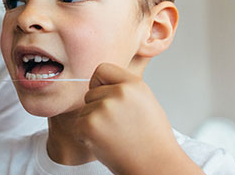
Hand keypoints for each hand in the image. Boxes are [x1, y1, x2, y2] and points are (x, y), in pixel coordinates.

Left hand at [76, 63, 190, 173]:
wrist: (155, 166)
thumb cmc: (151, 138)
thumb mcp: (145, 101)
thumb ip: (124, 87)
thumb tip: (101, 79)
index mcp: (134, 84)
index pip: (102, 69)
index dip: (101, 84)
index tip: (109, 98)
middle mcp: (119, 93)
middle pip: (91, 92)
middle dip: (98, 107)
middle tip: (118, 125)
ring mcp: (103, 109)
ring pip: (84, 110)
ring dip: (93, 123)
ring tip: (115, 135)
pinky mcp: (89, 125)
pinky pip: (78, 125)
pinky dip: (86, 136)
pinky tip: (106, 143)